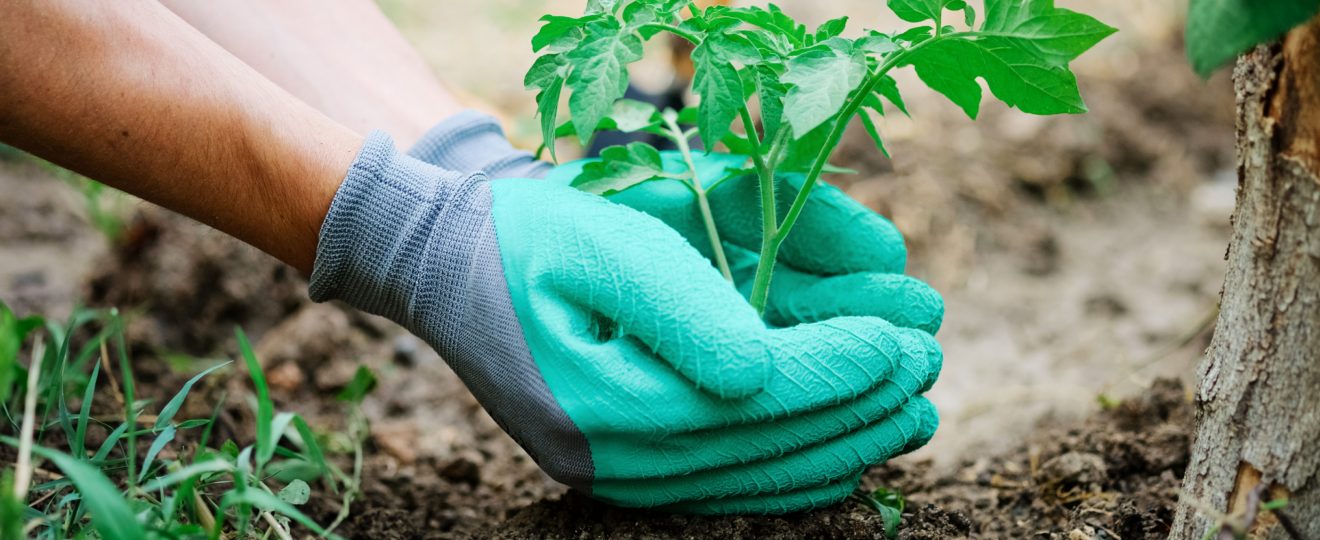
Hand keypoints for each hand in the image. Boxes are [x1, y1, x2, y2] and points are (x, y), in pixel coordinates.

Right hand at [316, 125, 941, 513]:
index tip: (905, 340)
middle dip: (859, 407)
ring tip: (913, 414)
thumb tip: (769, 371)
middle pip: (769, 444)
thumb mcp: (606, 245)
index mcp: (607, 397)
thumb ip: (685, 307)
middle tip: (929, 371)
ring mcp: (618, 474)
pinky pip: (726, 489)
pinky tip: (845, 460)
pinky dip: (793, 476)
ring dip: (842, 445)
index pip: (757, 394)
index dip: (840, 369)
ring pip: (757, 475)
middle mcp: (616, 455)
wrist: (452, 267)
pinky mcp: (622, 474)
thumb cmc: (534, 239)